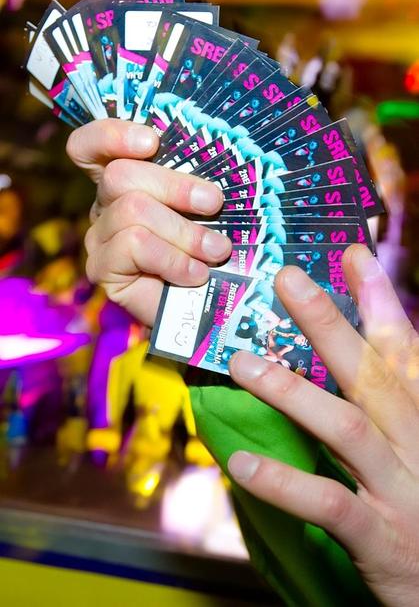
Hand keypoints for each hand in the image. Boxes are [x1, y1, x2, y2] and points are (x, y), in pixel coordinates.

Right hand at [66, 119, 231, 325]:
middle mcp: (104, 207)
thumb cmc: (205, 251)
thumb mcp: (202, 211)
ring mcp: (99, 238)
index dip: (111, 135)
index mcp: (123, 183)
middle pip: (120, 175)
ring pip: (132, 211)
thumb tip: (211, 168)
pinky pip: (134, 246)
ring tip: (216, 251)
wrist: (202, 308)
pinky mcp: (103, 269)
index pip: (90, 148)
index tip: (151, 141)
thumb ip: (193, 186)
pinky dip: (173, 259)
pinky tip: (196, 274)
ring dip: (184, 232)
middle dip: (175, 187)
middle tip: (214, 203)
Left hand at [228, 244, 418, 605]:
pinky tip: (242, 462)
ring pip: (347, 429)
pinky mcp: (383, 539)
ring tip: (243, 363)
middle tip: (286, 279)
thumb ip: (390, 400)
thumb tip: (361, 354)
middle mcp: (416, 443)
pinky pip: (330, 504)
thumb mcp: (415, 443)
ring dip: (293, 392)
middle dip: (329, 322)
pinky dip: (286, 483)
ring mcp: (402, 490)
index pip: (403, 350)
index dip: (379, 300)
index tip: (353, 254)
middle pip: (372, 373)